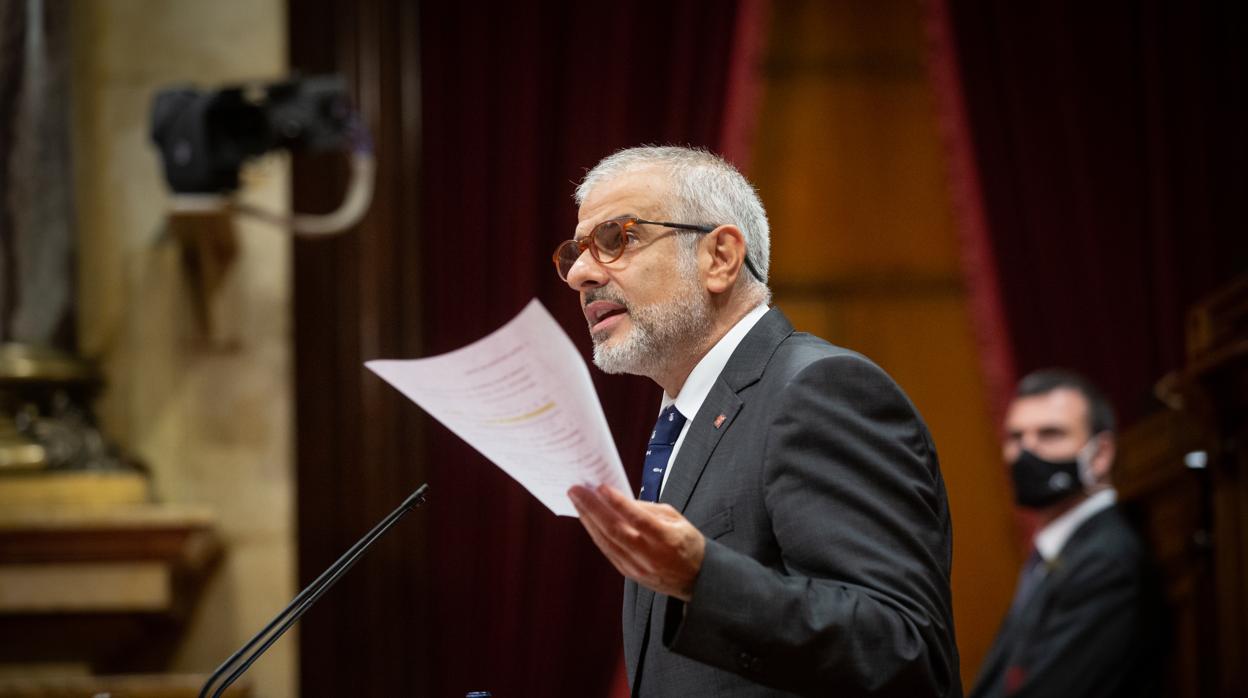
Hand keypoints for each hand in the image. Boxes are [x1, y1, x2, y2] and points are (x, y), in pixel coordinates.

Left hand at [568, 483, 705, 600]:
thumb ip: (649, 509)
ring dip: (589, 520)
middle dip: (592, 508)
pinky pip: (608, 551)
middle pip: (615, 530)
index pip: (638, 519)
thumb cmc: (688, 544)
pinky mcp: (630, 574)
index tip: (601, 487)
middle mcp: (650, 555)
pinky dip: (595, 534)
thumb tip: (621, 500)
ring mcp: (638, 567)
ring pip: (606, 542)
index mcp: (667, 539)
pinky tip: (588, 520)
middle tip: (577, 490)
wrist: (697, 579)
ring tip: (577, 502)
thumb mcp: (677, 519)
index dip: (618, 502)